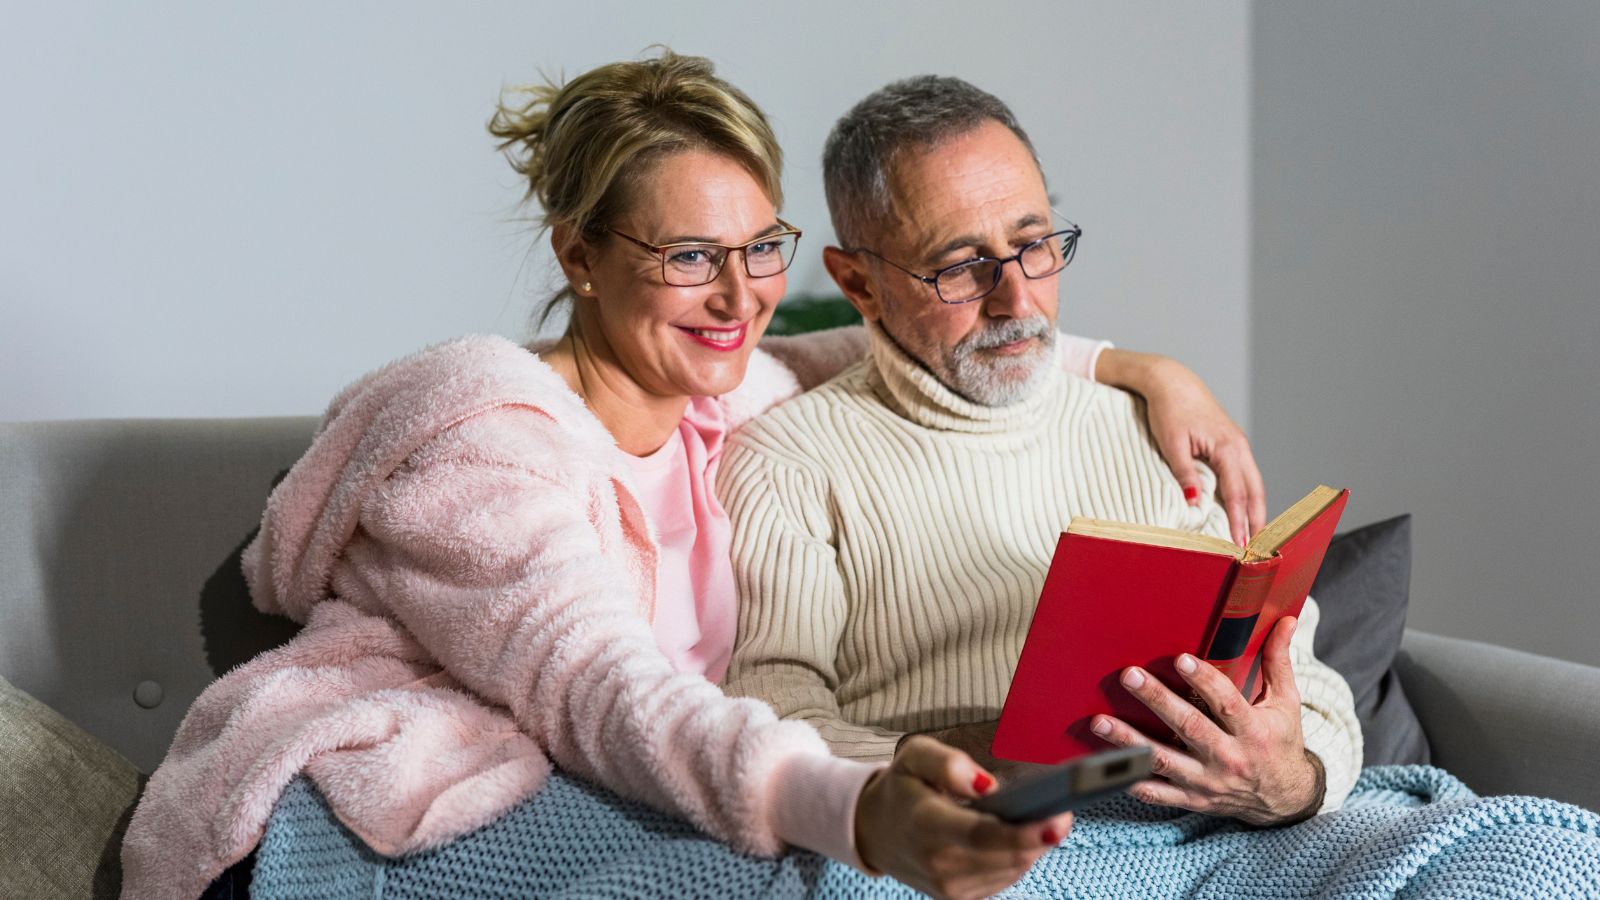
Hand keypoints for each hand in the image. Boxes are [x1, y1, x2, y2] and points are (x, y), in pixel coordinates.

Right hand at [854, 735, 1072, 899]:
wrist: (874, 831)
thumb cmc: (902, 789)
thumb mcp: (914, 756)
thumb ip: (947, 762)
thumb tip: (986, 784)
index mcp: (927, 825)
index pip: (983, 834)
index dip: (1025, 832)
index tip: (1059, 820)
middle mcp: (939, 864)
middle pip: (1008, 856)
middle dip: (1042, 835)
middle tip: (1063, 807)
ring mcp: (950, 888)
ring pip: (1013, 869)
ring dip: (1032, 845)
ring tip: (1039, 817)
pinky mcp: (960, 898)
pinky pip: (1005, 878)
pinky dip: (1018, 857)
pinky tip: (1017, 836)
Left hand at [1088, 617, 1323, 825]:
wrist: (1284, 800)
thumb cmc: (1280, 742)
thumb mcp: (1285, 704)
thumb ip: (1278, 662)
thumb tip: (1286, 620)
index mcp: (1253, 732)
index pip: (1226, 703)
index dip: (1204, 681)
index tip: (1181, 658)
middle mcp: (1229, 758)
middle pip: (1189, 728)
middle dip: (1157, 700)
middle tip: (1130, 676)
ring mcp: (1207, 782)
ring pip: (1163, 761)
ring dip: (1129, 740)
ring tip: (1100, 721)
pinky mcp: (1191, 799)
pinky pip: (1156, 793)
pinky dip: (1131, 780)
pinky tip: (1106, 762)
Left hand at [1096, 350, 1266, 544]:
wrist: (1171, 381)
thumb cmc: (1169, 410)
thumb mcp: (1172, 444)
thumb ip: (1185, 473)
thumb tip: (1194, 503)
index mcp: (1227, 448)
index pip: (1237, 494)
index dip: (1239, 522)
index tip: (1240, 545)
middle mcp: (1239, 447)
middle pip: (1255, 492)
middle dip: (1257, 521)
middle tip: (1256, 549)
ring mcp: (1238, 445)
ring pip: (1253, 484)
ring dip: (1255, 509)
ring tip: (1253, 536)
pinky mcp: (1231, 444)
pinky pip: (1245, 475)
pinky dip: (1247, 495)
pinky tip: (1242, 509)